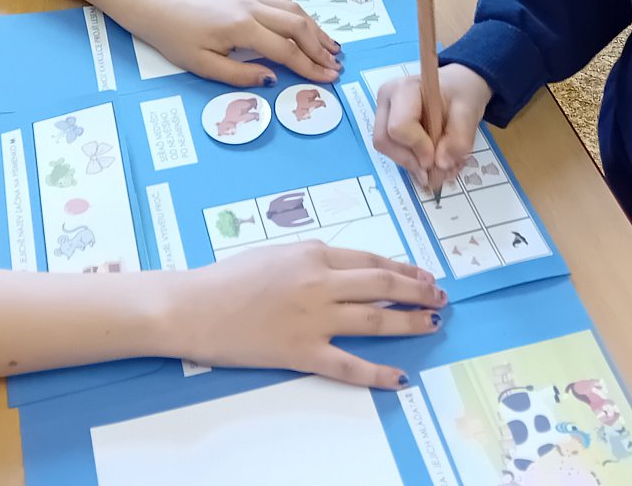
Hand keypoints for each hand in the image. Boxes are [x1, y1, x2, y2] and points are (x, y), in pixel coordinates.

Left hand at [115, 0, 341, 86]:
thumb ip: (239, 75)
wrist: (159, 3)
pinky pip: (283, 0)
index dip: (310, 66)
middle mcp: (252, 8)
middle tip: (337, 65)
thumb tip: (271, 81)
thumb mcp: (202, 65)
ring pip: (295, 10)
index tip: (329, 78)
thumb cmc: (176, 37)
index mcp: (241, 28)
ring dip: (316, 29)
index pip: (286, 50)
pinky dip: (301, 13)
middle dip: (320, 48)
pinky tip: (309, 25)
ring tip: (332, 47)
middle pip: (298, 27)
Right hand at [174, 244, 445, 386]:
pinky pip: (348, 366)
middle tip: (439, 297)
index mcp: (312, 253)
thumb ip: (310, 260)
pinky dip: (377, 373)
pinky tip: (399, 378)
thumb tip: (342, 270)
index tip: (421, 274)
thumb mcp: (274, 253)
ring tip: (431, 323)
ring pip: (375, 320)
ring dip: (409, 321)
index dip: (401, 267)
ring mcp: (313, 319)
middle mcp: (319, 282)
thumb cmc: (226, 278)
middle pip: (382, 284)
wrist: (192, 307)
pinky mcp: (301, 352)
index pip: (369, 259)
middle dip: (416, 290)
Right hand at [372, 64, 491, 189]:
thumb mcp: (469, 113)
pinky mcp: (385, 127)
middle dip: (412, 160)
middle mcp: (386, 100)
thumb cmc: (461, 94)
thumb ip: (459, 139)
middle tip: (437, 166)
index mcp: (404, 89)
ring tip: (437, 163)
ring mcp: (383, 114)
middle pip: (385, 141)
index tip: (439, 157)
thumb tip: (441, 164)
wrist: (457, 89)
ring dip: (412, 163)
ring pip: (386, 150)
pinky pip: (392, 152)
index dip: (418, 147)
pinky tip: (429, 158)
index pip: (399, 126)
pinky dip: (411, 162)